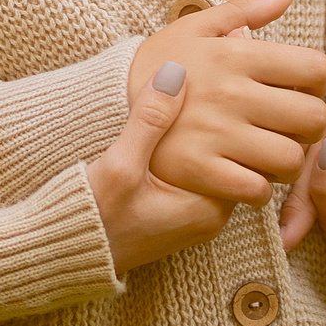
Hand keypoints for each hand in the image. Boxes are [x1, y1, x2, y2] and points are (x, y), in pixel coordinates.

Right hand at [88, 61, 235, 271]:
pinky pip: (206, 176)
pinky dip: (203, 150)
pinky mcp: (180, 214)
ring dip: (222, 135)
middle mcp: (210, 216)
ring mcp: (196, 217)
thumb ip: (149, 120)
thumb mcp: (119, 165)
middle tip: (232, 79)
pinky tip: (184, 122)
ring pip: (228, 167)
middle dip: (242, 122)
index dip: (250, 116)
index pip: (256, 158)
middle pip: (246, 162)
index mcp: (207, 206)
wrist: (69, 254)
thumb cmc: (93, 216)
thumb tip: (175, 71)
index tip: (237, 80)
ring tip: (212, 93)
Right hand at [129, 0, 325, 206]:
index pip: (316, 68)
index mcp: (235, 54)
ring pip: (290, 159)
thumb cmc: (159, 64)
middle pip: (313, 118)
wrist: (104, 105)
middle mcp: (231, 93)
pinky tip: (243, 175)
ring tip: (265, 152)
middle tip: (286, 126)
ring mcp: (216, 135)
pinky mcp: (200, 171)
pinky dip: (258, 189)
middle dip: (307, 125)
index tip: (295, 89)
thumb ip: (243, 10)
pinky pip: (257, 190)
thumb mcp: (194, 28)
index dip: (315, 81)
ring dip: (285, 161)